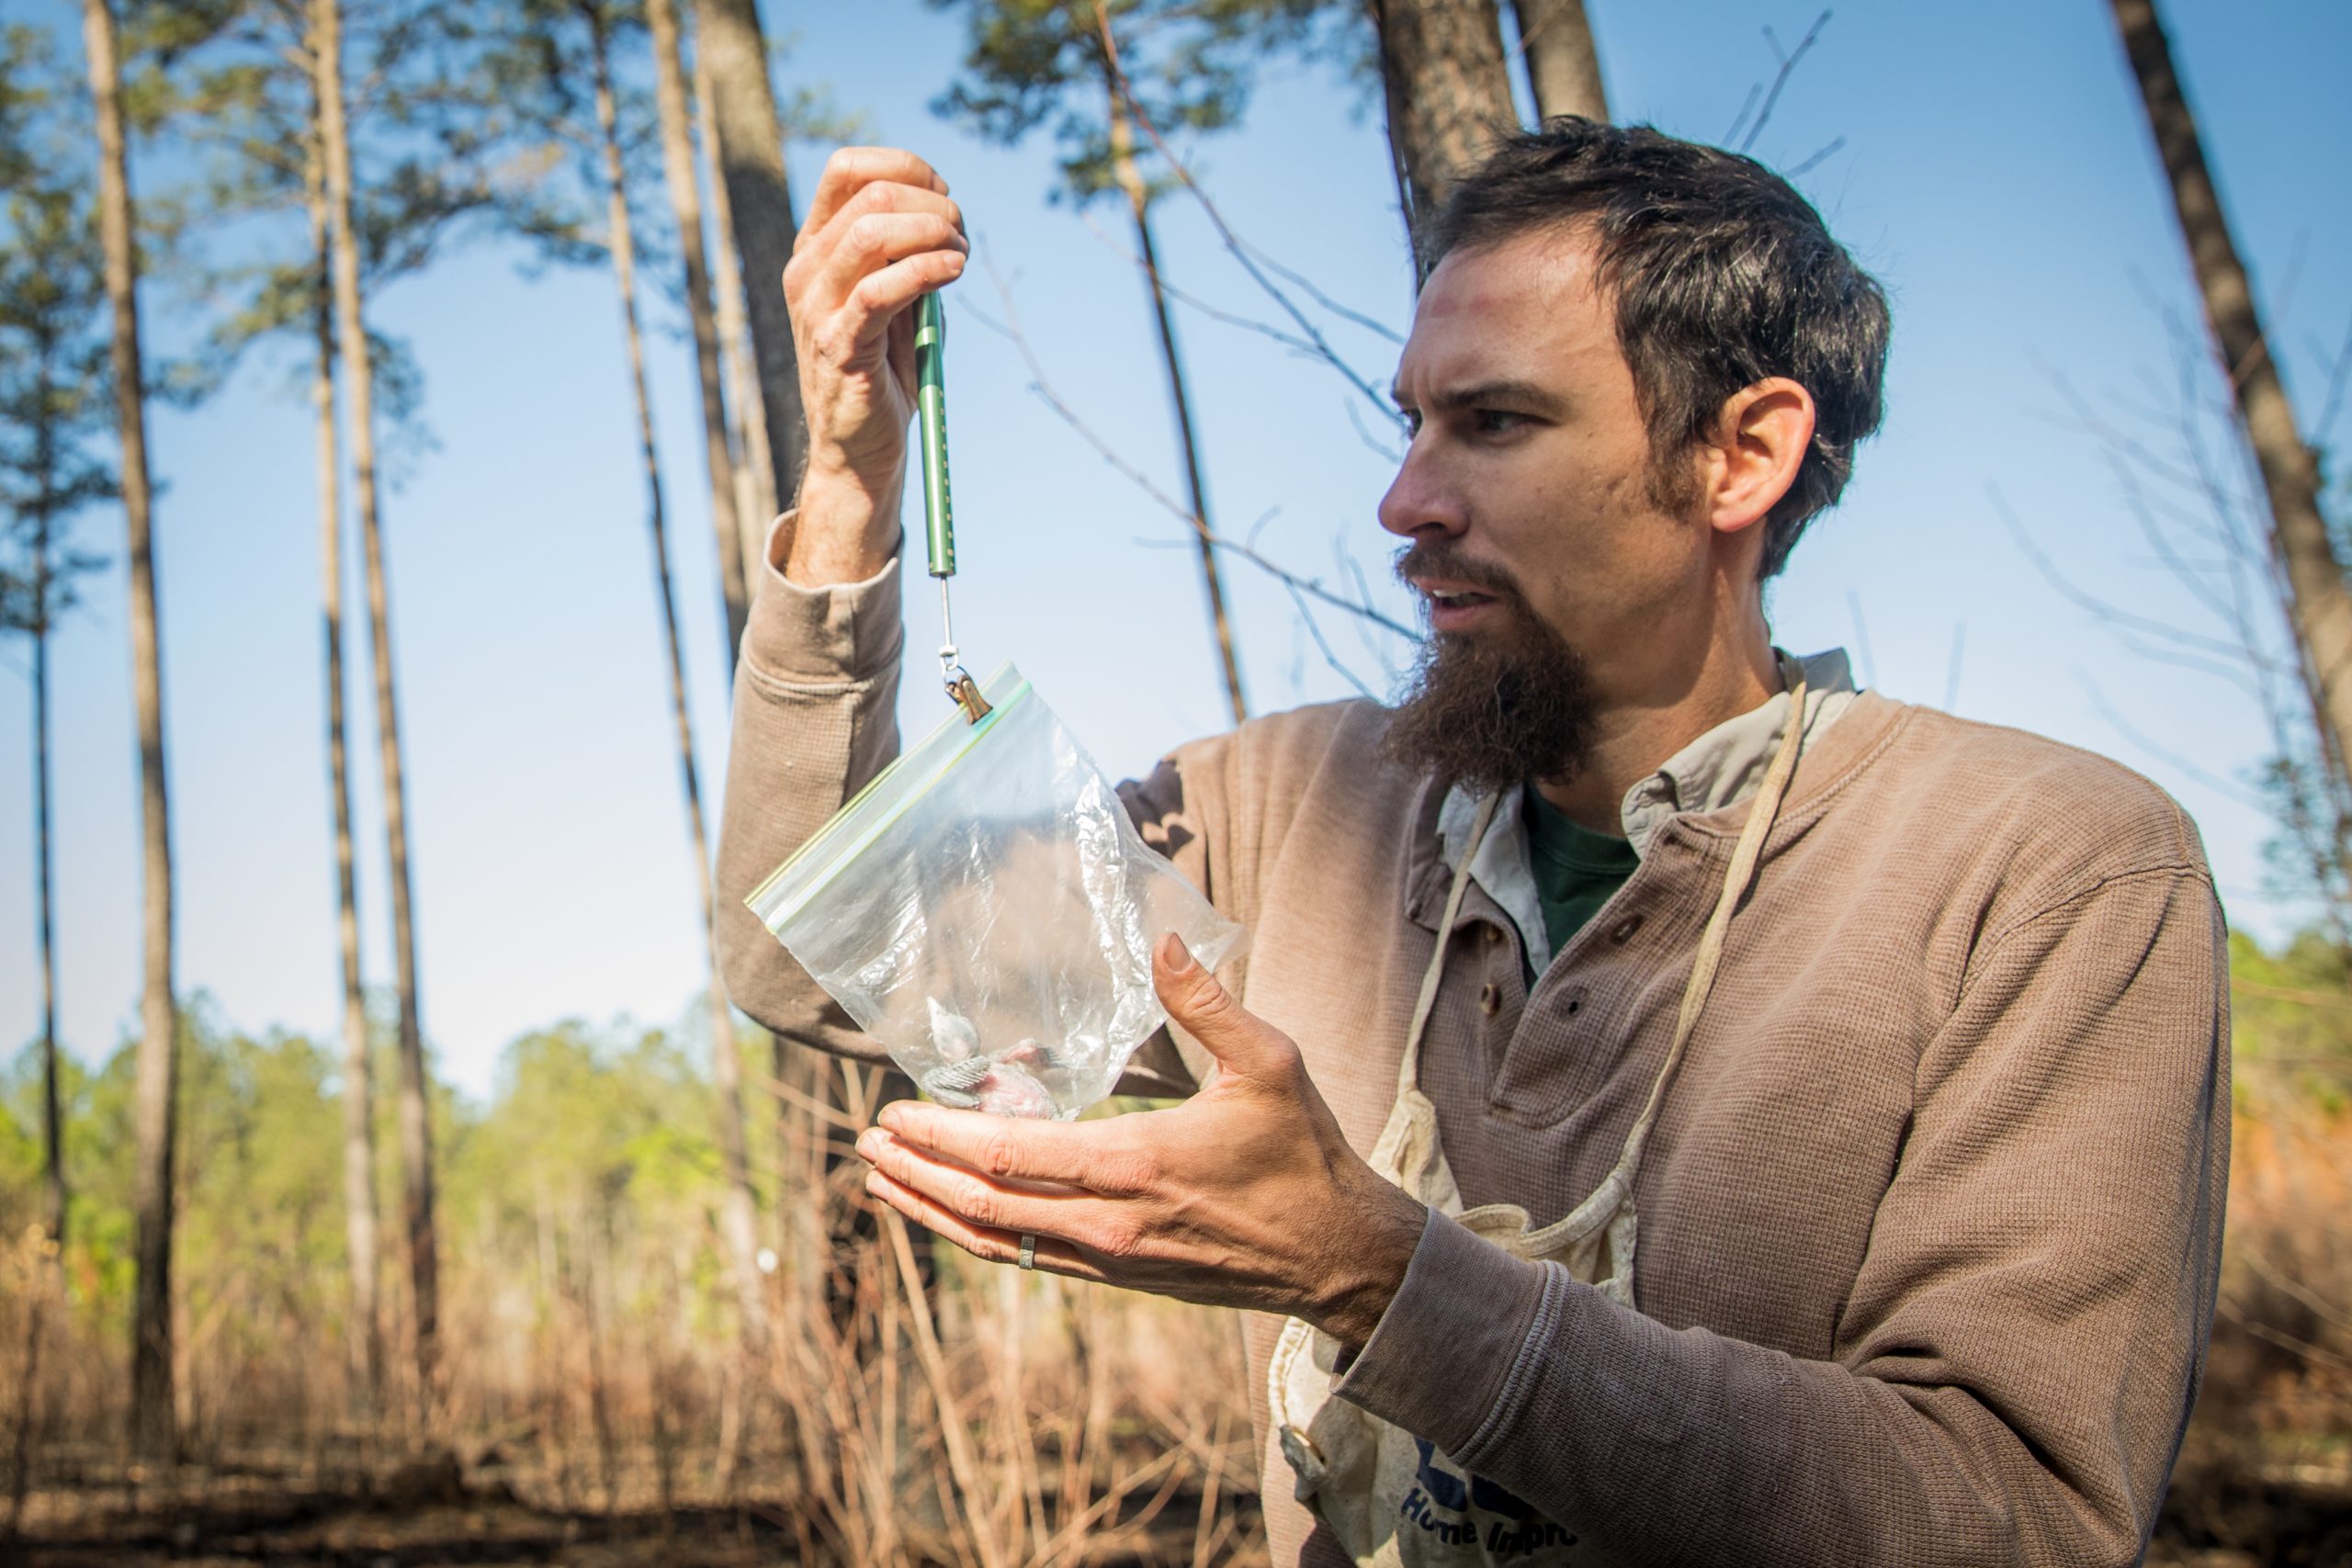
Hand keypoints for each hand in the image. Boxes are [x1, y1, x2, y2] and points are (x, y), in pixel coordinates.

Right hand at [778, 146, 967, 585]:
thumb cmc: (884, 372)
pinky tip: (952, 272)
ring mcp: (815, 306)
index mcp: (815, 248)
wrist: (862, 450)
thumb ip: (909, 254)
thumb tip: (947, 215)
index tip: (945, 195)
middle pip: (871, 193)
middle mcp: (806, 269)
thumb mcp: (897, 299)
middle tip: (963, 235)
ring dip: (934, 233)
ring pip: (873, 231)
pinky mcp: (838, 344)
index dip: (905, 166)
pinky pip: (880, 290)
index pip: (847, 167)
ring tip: (961, 256)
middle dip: (933, 204)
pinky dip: (927, 270)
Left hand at [855, 934, 1428, 1349]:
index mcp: (1134, 1165)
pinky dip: (976, 1236)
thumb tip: (1165, 941)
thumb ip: (1208, 1003)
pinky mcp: (1120, 1274)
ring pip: (997, 1242)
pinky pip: (1028, 1258)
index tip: (894, 1113)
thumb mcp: (1268, 1062)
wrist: (1336, 1254)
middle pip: (983, 1205)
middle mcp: (1109, 1222)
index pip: (1010, 1156)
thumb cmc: (1303, 1153)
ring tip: (882, 1184)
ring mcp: (1110, 1256)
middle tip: (865, 1146)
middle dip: (916, 1174)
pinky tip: (951, 1215)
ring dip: (932, 1211)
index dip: (942, 1137)